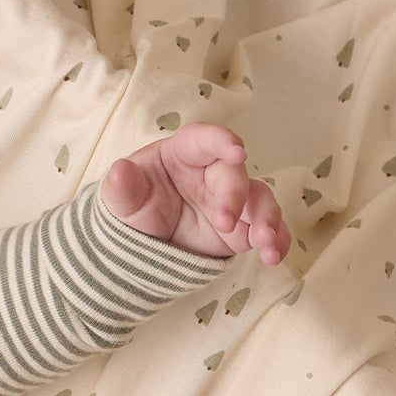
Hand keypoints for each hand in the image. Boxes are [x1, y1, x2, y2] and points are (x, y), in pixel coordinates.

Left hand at [100, 121, 286, 263]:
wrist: (145, 243)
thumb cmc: (135, 208)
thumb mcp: (122, 202)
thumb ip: (122, 188)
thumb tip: (119, 171)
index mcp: (183, 153)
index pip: (204, 139)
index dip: (223, 142)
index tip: (238, 152)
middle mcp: (214, 171)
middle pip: (234, 175)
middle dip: (235, 196)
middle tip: (225, 223)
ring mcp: (234, 198)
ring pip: (260, 200)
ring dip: (267, 219)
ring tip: (265, 242)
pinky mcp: (245, 226)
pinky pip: (268, 229)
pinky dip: (275, 240)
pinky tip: (275, 255)